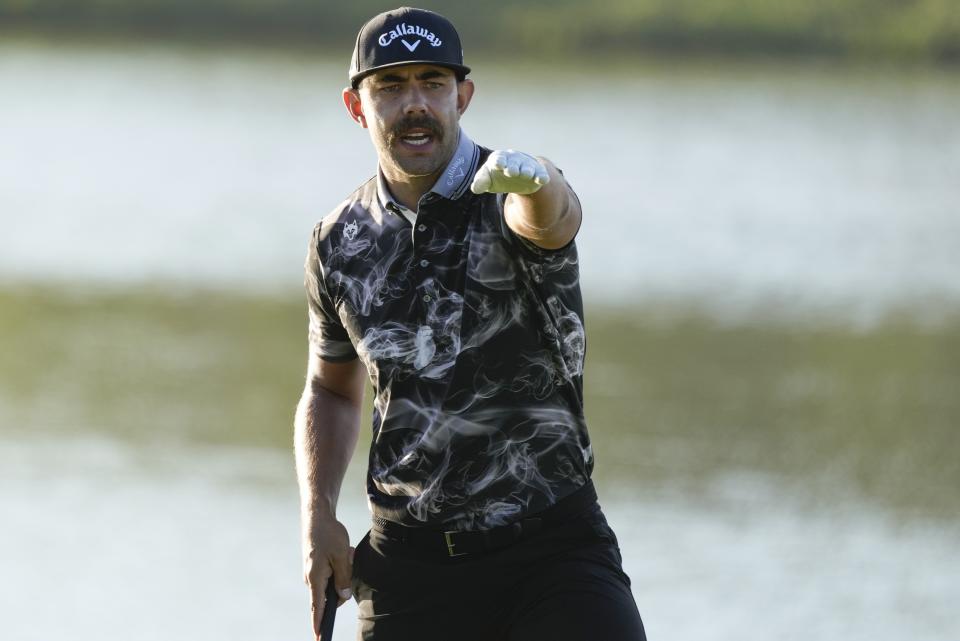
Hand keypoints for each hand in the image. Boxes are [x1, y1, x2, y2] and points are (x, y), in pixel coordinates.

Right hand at [302, 516, 353, 639]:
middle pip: (330, 593)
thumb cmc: (329, 535)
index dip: (319, 624)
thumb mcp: (341, 557)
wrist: (317, 516)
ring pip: (333, 581)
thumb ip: (343, 579)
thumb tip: (342, 598)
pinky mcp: (315, 566)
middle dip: (343, 581)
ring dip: (342, 569)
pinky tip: (343, 550)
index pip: (317, 607)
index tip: (319, 638)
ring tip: (345, 551)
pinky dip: (339, 564)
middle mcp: (310, 577)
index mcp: (315, 578)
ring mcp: (312, 572)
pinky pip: (331, 572)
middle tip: (347, 557)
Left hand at [470, 149, 549, 195]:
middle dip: (512, 166)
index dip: (498, 161)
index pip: (498, 158)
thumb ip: (481, 182)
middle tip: (511, 172)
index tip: (498, 165)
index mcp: (500, 158)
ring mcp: (526, 165)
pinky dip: (542, 176)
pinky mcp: (537, 172)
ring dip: (526, 171)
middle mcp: (514, 160)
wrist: (518, 174)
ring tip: (525, 174)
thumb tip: (474, 188)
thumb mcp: (488, 179)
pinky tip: (543, 180)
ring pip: (527, 167)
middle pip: (513, 162)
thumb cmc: (498, 175)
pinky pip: (540, 174)